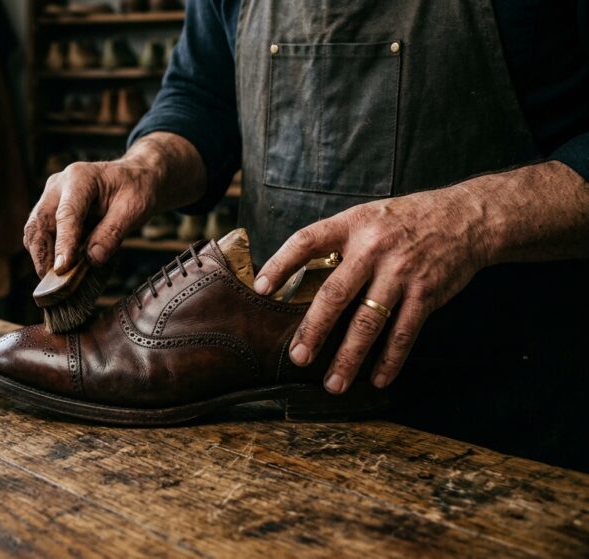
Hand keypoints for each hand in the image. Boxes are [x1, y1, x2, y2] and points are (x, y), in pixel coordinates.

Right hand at [23, 132, 206, 276]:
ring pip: (35, 230)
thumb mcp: (134, 209)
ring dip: (41, 256)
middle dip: (42, 254)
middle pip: (39, 222)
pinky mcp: (51, 210)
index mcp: (80, 178)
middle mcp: (58, 186)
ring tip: (55, 281)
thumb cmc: (136, 189)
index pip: (66, 214)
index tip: (62, 269)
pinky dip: (46, 253)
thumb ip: (112, 233)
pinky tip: (59, 269)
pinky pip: (41, 234)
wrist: (135, 178)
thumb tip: (92, 259)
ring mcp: (51, 197)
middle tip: (53, 283)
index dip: (63, 244)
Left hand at [253, 183, 495, 394]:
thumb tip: (298, 279)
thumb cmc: (404, 221)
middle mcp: (373, 248)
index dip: (282, 263)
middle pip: (335, 293)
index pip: (307, 240)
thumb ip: (337, 244)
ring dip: (349, 357)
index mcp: (352, 225)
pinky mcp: (426, 293)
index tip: (261, 288)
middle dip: (314, 329)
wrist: (466, 218)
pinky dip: (390, 360)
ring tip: (333, 383)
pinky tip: (378, 379)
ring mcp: (401, 272)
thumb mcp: (366, 218)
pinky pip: (403, 332)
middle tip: (298, 357)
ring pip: (369, 322)